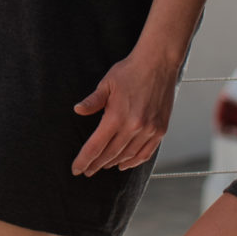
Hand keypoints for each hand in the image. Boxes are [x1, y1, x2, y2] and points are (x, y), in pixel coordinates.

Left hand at [72, 45, 176, 173]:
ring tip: (102, 166)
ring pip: (127, 156)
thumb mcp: (106, 83)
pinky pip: (146, 153)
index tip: (76, 170)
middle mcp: (134, 127)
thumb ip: (93, 101)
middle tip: (87, 171)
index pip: (96, 146)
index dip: (84, 160)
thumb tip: (78, 110)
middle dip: (96, 164)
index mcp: (116, 116)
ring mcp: (149, 130)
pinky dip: (133, 161)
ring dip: (113, 163)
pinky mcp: (160, 130)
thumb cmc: (129, 71)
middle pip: (110, 154)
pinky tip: (124, 163)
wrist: (158, 63)